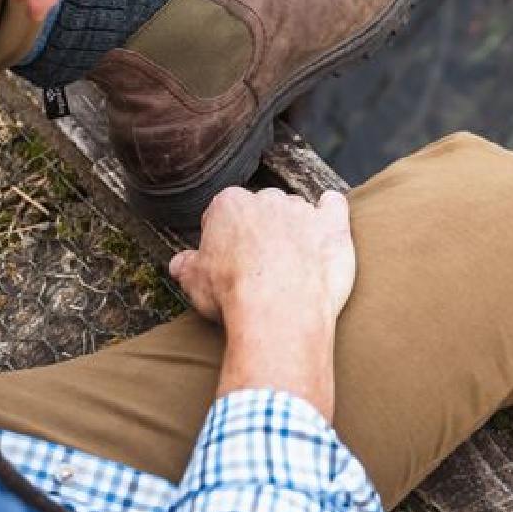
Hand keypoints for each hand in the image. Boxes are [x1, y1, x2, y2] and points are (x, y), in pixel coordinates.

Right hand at [170, 187, 354, 419]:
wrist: (278, 313)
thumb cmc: (233, 296)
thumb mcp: (194, 282)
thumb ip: (186, 266)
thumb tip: (178, 264)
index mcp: (228, 205)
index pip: (224, 213)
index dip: (226, 238)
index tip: (230, 260)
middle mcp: (266, 198)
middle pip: (262, 208)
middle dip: (263, 230)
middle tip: (262, 266)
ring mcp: (301, 210)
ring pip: (296, 210)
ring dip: (296, 228)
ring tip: (294, 263)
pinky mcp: (331, 225)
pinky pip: (334, 204)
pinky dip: (331, 212)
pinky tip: (327, 227)